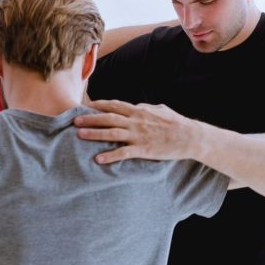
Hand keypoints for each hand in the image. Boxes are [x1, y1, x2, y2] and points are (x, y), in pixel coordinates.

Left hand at [74, 100, 198, 163]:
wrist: (190, 137)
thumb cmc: (176, 122)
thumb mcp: (160, 109)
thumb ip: (145, 107)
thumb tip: (136, 105)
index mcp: (139, 110)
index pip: (115, 105)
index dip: (99, 105)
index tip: (86, 106)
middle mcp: (136, 121)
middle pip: (108, 118)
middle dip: (90, 119)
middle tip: (75, 121)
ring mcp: (139, 136)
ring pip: (112, 134)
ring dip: (94, 134)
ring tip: (80, 135)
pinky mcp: (143, 150)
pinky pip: (123, 153)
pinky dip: (110, 156)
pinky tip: (98, 159)